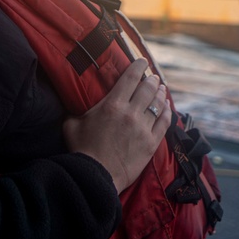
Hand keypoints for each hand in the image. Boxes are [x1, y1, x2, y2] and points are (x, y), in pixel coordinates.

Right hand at [62, 59, 170, 192]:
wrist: (95, 177)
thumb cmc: (82, 151)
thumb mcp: (72, 125)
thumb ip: (74, 111)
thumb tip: (71, 102)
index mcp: (112, 105)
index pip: (130, 78)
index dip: (138, 66)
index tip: (142, 61)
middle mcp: (131, 113)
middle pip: (148, 89)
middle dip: (152, 80)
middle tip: (153, 77)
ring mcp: (143, 128)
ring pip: (158, 104)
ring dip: (161, 93)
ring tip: (162, 88)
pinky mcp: (151, 143)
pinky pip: (165, 123)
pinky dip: (168, 112)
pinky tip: (167, 107)